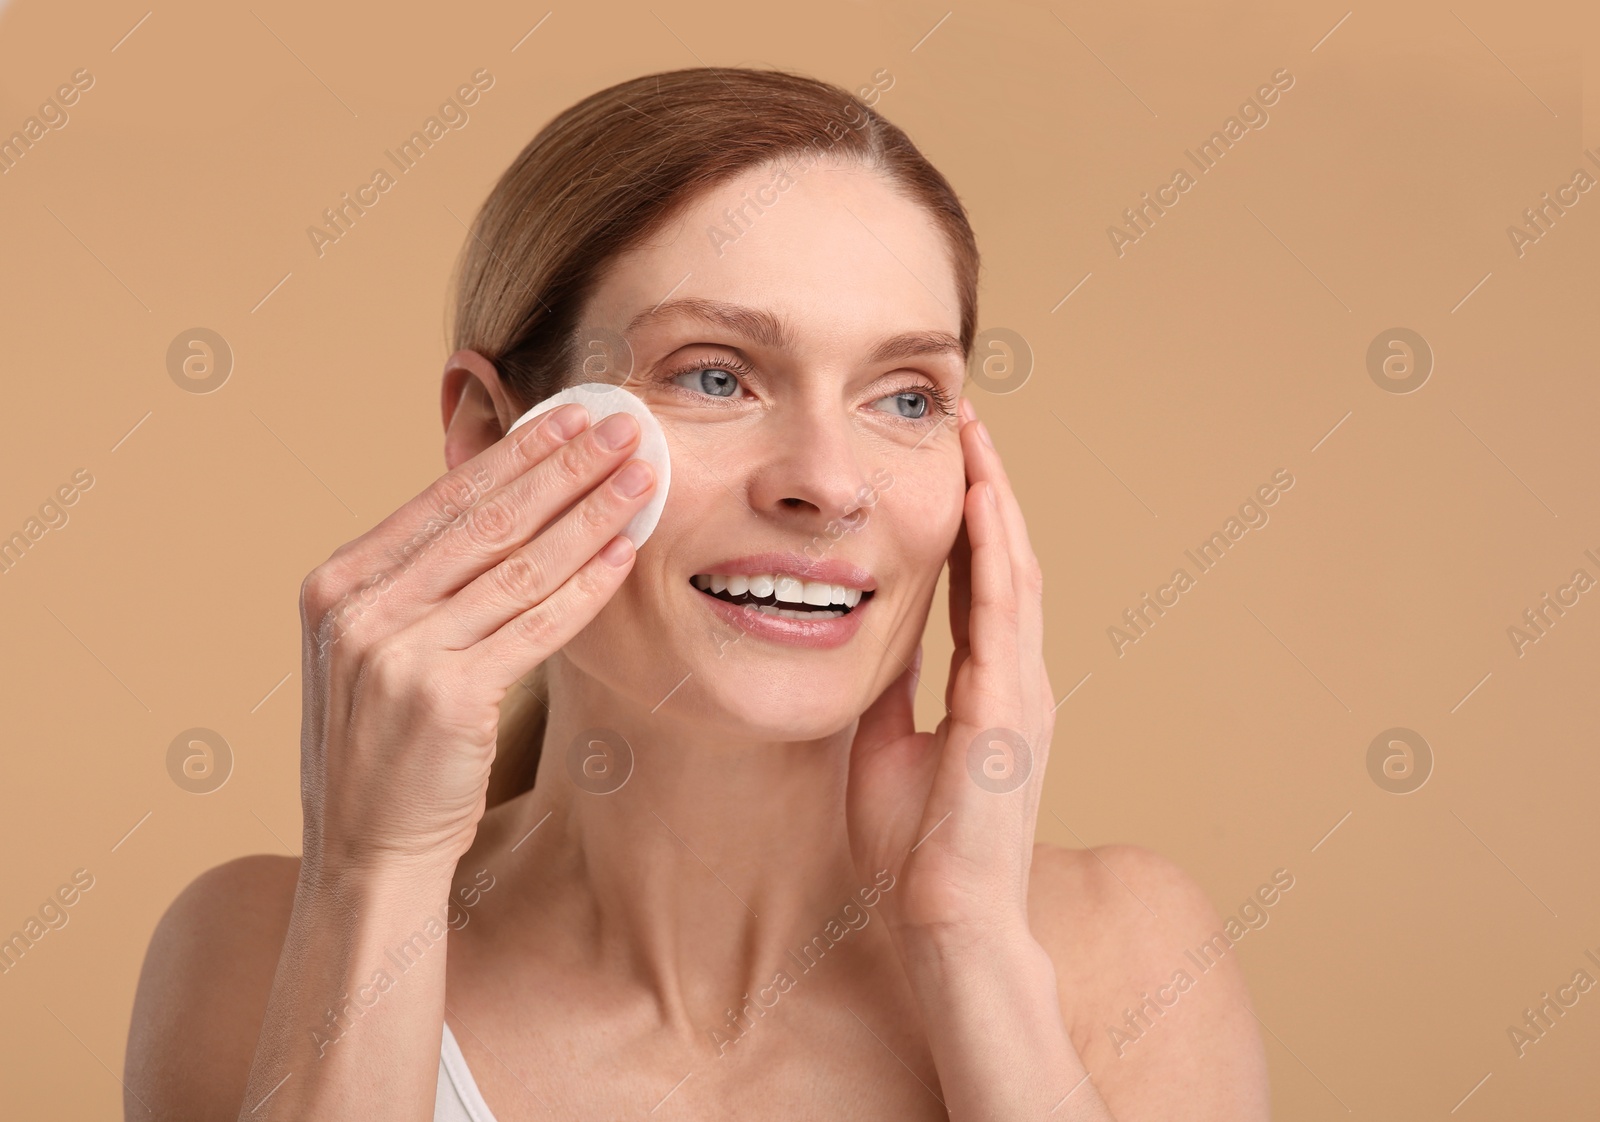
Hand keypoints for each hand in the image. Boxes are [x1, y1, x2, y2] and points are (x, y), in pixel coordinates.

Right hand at [295, 403, 657, 873]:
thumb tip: (502, 504)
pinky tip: (625, 553)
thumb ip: (418, 582)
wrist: (366, 853)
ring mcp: (397, 653)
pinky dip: (586, 587)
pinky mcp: (445, 698)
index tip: (571, 418)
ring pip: (517, 567)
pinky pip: (534, 627)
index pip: (443, 500)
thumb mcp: (375, 650)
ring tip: (641, 479)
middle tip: (622, 427)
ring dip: (590, 515)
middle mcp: (360, 610)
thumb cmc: (386, 748)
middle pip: (484, 520)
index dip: (516, 454)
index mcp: (338, 585)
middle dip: (563, 468)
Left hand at [846, 397, 1052, 944]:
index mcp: (991, 688)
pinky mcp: (1010, 710)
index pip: (983, 582)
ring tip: (974, 435)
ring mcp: (1022, 692)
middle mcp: (1017, 678)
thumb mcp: (888, 747)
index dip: (968, 517)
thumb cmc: (916, 848)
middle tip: (966, 417)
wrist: (946, 920)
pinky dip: (995, 552)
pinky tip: (980, 502)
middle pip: (1006, 559)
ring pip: (1013, 571)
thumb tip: (873, 642)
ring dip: (993, 499)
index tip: (948, 457)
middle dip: (985, 485)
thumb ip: (894, 690)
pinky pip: (1004, 613)